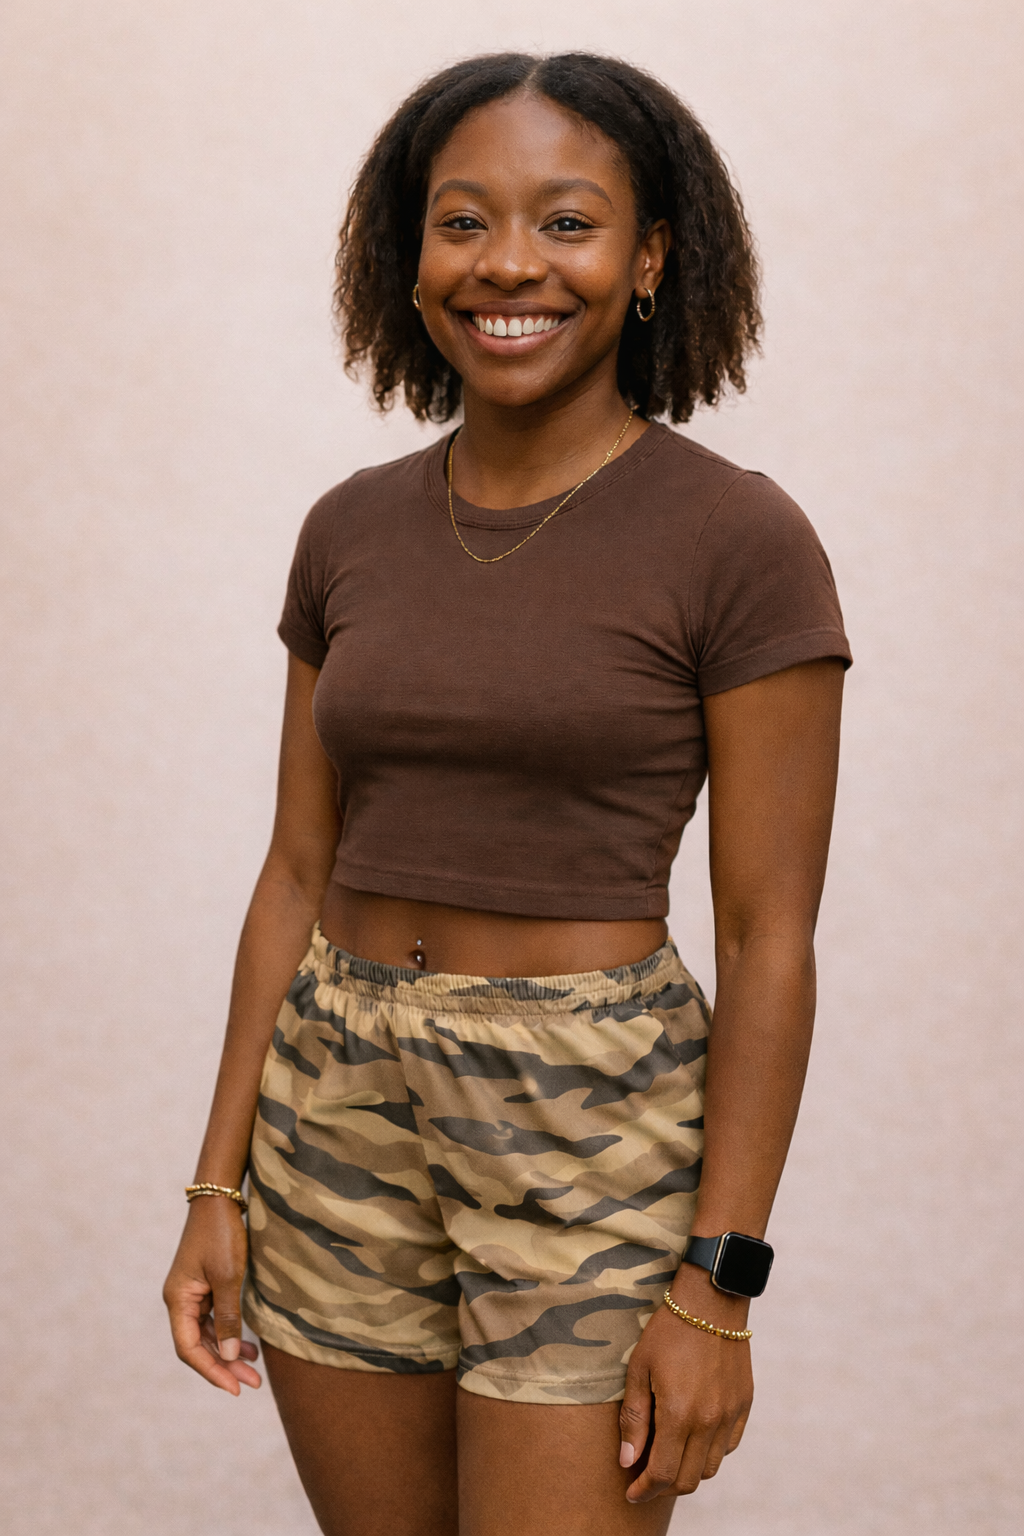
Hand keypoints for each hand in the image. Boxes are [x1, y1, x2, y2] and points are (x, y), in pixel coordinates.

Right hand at [163, 1196, 261, 1394]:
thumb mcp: (228, 1277)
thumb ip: (227, 1317)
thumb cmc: (222, 1234)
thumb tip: (227, 1357)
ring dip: (228, 1352)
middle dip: (224, 1367)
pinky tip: (247, 1346)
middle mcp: (180, 1300)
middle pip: (199, 1345)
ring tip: (254, 1369)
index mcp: (178, 1300)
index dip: (211, 1371)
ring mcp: (192, 1293)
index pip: (189, 1349)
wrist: (219, 1198)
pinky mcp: (204, 1286)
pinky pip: (214, 1319)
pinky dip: (229, 1333)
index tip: (235, 1388)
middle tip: (253, 1384)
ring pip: (208, 1334)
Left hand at [618, 1274, 752, 1501]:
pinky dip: (709, 1453)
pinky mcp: (744, 1405)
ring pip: (711, 1468)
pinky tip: (693, 1440)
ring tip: (668, 1459)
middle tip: (645, 1480)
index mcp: (680, 1414)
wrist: (711, 1301)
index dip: (644, 1489)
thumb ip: (635, 1419)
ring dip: (688, 1473)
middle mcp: (709, 1421)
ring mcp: (730, 1415)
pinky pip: (728, 1446)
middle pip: (688, 1479)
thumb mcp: (639, 1369)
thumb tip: (628, 1461)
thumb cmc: (668, 1331)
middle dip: (663, 1487)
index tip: (631, 1492)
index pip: (663, 1473)